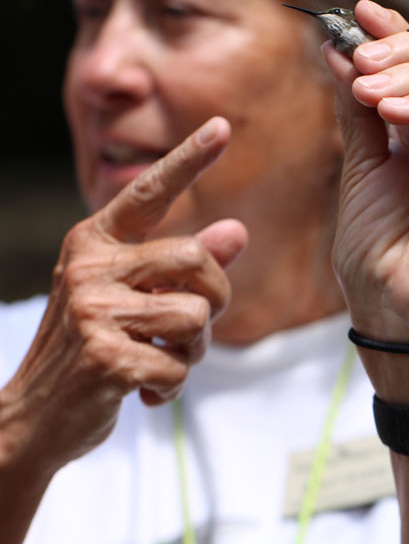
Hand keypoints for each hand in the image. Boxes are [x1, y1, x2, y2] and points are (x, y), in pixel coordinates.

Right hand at [1, 117, 246, 471]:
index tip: (223, 126)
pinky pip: (179, 364)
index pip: (149, 192)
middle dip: (215, 297)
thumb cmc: (92, 348)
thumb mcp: (132, 297)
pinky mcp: (104, 356)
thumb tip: (239, 229)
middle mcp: (89, 266)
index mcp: (94, 242)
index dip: (189, 159)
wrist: (34, 418)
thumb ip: (184, 265)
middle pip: (196, 257)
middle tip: (194, 326)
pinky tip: (143, 390)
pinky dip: (173, 385)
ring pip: (196, 315)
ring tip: (162, 359)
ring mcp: (93, 310)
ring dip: (194, 349)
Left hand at [323, 1, 408, 400]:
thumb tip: (341, 50)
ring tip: (366, 85)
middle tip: (358, 54)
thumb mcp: (358, 166)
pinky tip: (388, 109)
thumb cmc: (375, 247)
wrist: (391, 309)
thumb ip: (357, 111)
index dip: (395, 30)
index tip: (356, 10)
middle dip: (402, 46)